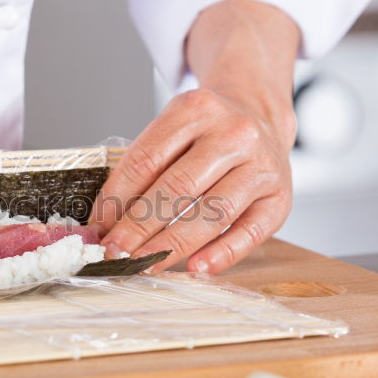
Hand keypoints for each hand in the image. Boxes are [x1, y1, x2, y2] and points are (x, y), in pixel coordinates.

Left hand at [90, 0, 298, 272]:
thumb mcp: (174, 128)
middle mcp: (233, 133)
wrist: (260, 115)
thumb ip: (144, 166)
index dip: (116, 198)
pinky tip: (196, 268)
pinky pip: (250, 232)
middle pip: (177, 187)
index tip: (97, 228)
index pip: (146, 159)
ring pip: (212, 212)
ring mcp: (261, 164)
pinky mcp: (280, 197)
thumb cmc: (206, 132)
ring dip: (173, 244)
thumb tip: (107, 221)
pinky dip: (222, 253)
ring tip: (145, 265)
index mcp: (196, 109)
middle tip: (115, 252)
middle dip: (139, 226)